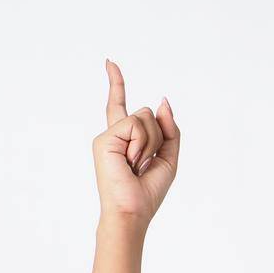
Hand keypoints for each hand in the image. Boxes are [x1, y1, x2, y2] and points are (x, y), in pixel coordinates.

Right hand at [92, 59, 180, 230]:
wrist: (133, 210)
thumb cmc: (148, 190)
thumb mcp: (168, 157)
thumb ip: (169, 129)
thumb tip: (162, 101)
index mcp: (125, 139)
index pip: (120, 105)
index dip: (116, 83)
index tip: (109, 62)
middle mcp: (114, 135)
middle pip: (148, 114)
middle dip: (158, 137)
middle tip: (144, 164)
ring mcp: (107, 136)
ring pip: (144, 118)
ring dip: (150, 144)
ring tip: (137, 165)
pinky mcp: (104, 139)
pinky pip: (136, 126)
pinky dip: (142, 145)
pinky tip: (131, 162)